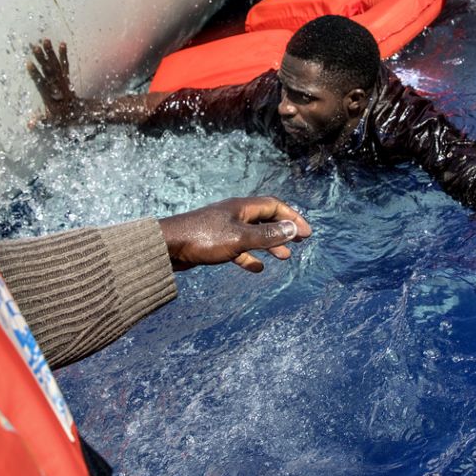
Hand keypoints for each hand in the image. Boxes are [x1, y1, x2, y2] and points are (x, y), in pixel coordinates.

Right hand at [26, 38, 89, 125]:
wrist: (82, 114)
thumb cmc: (64, 119)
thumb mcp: (52, 122)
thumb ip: (40, 121)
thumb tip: (29, 125)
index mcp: (51, 97)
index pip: (42, 84)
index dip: (35, 74)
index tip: (28, 64)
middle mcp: (57, 87)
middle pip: (48, 71)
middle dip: (41, 58)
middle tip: (33, 46)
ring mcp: (63, 81)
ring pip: (55, 65)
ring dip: (50, 52)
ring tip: (45, 39)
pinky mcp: (66, 78)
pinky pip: (65, 65)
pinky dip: (63, 54)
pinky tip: (62, 43)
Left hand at [157, 196, 311, 271]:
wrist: (168, 246)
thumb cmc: (203, 239)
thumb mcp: (240, 238)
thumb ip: (267, 235)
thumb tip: (292, 229)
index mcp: (242, 207)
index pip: (275, 207)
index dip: (293, 218)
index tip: (307, 232)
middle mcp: (235, 214)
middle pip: (266, 219)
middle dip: (284, 230)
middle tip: (300, 242)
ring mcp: (224, 228)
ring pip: (254, 235)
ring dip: (270, 245)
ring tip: (284, 257)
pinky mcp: (214, 242)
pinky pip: (238, 249)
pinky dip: (250, 257)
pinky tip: (257, 268)